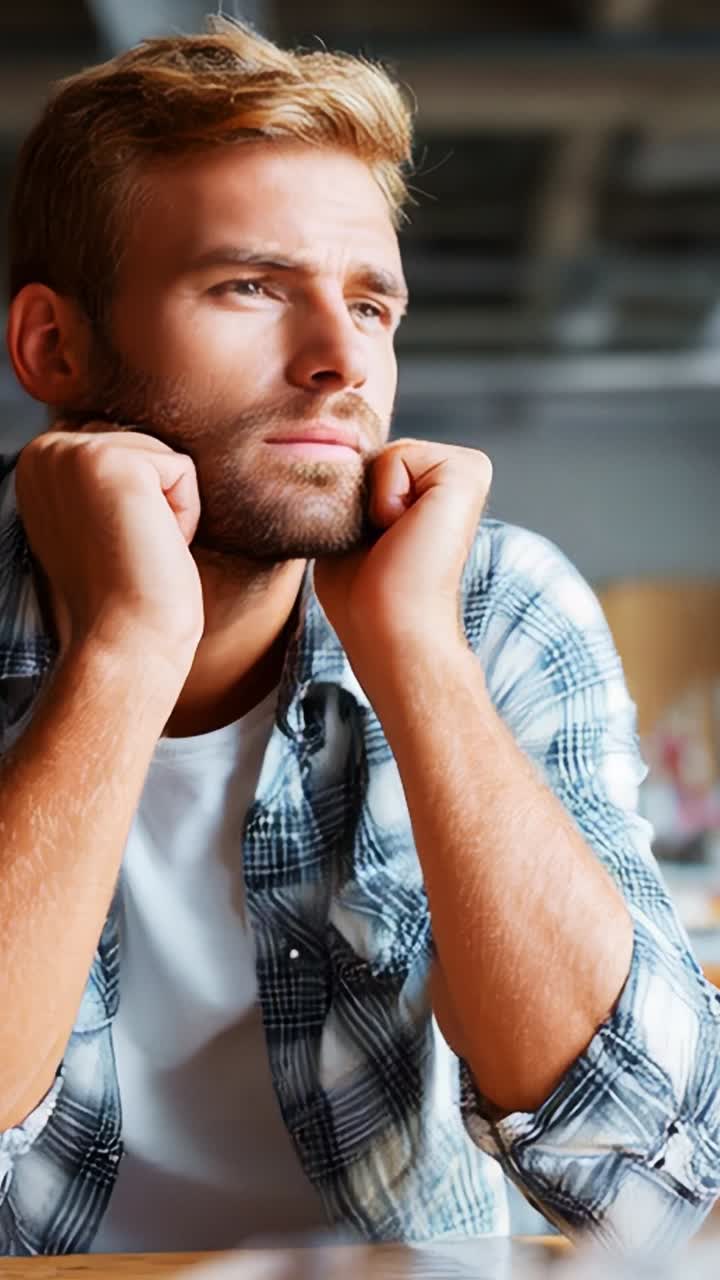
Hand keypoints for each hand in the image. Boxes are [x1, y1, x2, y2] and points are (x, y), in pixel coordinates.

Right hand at [15, 426, 203, 677]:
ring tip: (139, 548)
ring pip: (165, 455)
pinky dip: (186, 513)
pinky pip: (184, 470)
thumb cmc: (121, 594)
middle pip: (145, 444)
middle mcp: (45, 452)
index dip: (136, 502)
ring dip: (170, 508)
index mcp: (38, 465)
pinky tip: (154, 544)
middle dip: (155, 501)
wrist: (125, 639)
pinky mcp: (111, 461)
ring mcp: (72, 453)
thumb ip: (102, 482)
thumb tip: (139, 461)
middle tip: (128, 550)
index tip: (112, 546)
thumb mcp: (97, 523)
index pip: (121, 445)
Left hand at [314, 438, 491, 682]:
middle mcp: (452, 478)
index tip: (374, 546)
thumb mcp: (346, 530)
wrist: (389, 630)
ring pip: (387, 450)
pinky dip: (386, 494)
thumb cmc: (364, 597)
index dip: (350, 500)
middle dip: (360, 495)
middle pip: (374, 451)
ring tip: (396, 538)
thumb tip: (330, 461)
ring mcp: (465, 472)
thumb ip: (350, 493)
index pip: (366, 460)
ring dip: (373, 498)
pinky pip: (399, 453)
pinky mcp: (469, 472)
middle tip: (383, 544)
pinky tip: (405, 530)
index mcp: (428, 491)